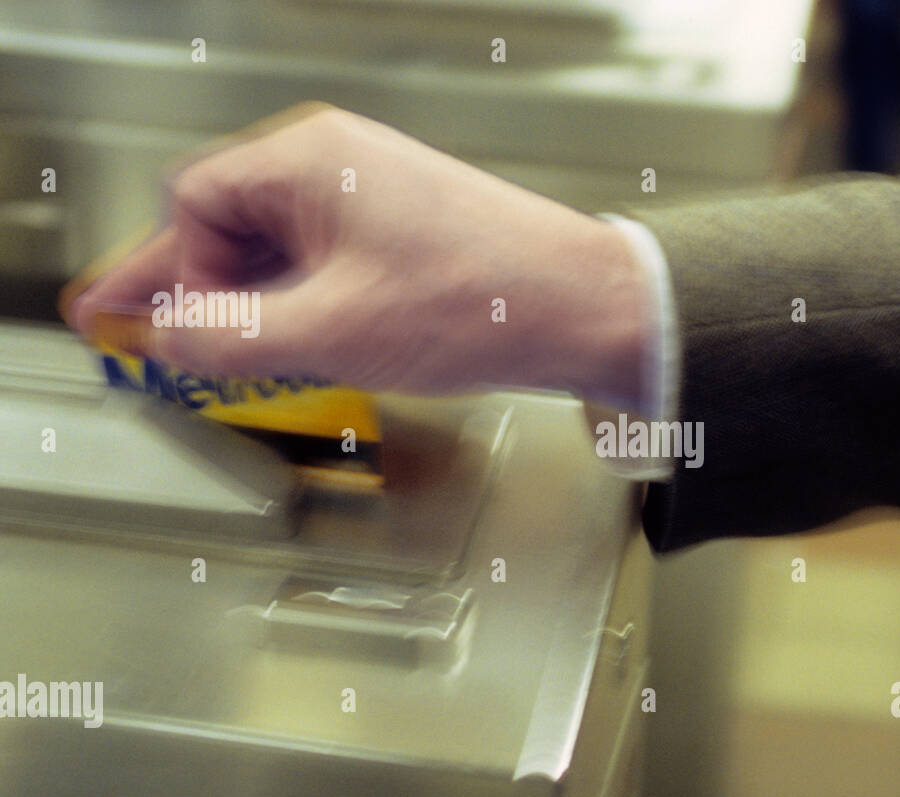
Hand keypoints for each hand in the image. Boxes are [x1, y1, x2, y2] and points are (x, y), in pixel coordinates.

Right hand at [64, 104, 650, 408]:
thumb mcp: (335, 332)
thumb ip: (234, 339)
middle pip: (232, 225)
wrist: (586, 310)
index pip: (198, 203)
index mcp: (311, 163)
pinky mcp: (403, 239)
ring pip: (279, 252)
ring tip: (212, 357)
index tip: (160, 328)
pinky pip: (324, 267)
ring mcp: (375, 202)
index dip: (174, 271)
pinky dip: (295, 308)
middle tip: (139, 332)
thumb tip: (171, 339)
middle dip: (190, 287)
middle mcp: (339, 169)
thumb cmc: (488, 300)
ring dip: (244, 305)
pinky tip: (282, 348)